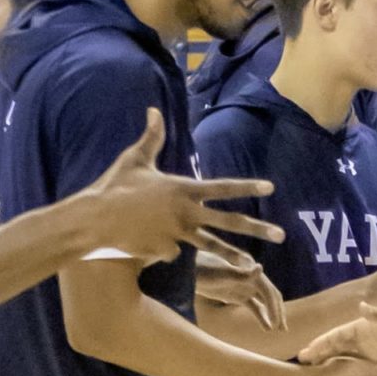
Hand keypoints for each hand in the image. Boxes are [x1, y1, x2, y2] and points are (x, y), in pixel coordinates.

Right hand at [85, 108, 285, 261]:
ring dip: (234, 256)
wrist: (94, 217)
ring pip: (213, 246)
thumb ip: (152, 137)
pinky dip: (168, 249)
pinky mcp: (167, 250)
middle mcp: (187, 212)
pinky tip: (148, 242)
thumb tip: (153, 110)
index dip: (248, 187)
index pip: (223, 187)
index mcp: (183, 188)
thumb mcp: (135, 158)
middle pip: (229, 221)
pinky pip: (175, 251)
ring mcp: (179, 233)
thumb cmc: (114, 185)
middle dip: (257, 228)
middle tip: (282, 234)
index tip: (270, 187)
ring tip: (254, 266)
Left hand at [196, 252, 286, 333]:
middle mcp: (252, 278)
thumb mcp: (220, 273)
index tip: (275, 324)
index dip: (273, 307)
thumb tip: (261, 268)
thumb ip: (241, 273)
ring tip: (280, 330)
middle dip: (278, 312)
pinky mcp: (238, 294)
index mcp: (250, 271)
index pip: (268, 291)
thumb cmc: (202, 269)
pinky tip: (267, 329)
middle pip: (271, 296)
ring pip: (265, 303)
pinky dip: (261, 317)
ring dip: (273, 315)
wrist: (185, 268)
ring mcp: (245, 287)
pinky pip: (254, 307)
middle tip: (283, 329)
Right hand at [298, 302, 376, 374]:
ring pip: (344, 365)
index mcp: (362, 331)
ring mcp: (368, 359)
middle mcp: (362, 345)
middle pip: (335, 352)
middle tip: (301, 367)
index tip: (306, 352)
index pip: (335, 337)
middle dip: (319, 358)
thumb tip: (361, 305)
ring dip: (329, 371)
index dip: (321, 344)